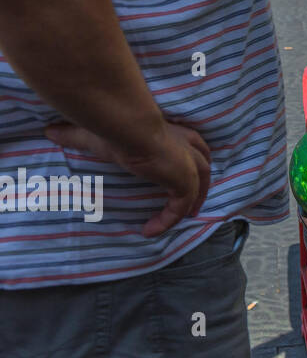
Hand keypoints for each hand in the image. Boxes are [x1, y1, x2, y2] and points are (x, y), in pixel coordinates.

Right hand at [46, 121, 211, 236]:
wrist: (130, 128)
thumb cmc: (117, 127)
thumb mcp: (95, 134)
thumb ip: (75, 135)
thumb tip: (49, 131)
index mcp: (173, 132)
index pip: (192, 144)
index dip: (189, 158)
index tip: (177, 175)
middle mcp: (187, 146)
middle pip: (204, 165)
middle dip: (201, 183)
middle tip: (190, 203)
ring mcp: (189, 165)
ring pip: (199, 187)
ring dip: (191, 204)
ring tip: (178, 220)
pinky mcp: (185, 182)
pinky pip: (180, 207)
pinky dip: (169, 220)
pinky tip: (150, 231)